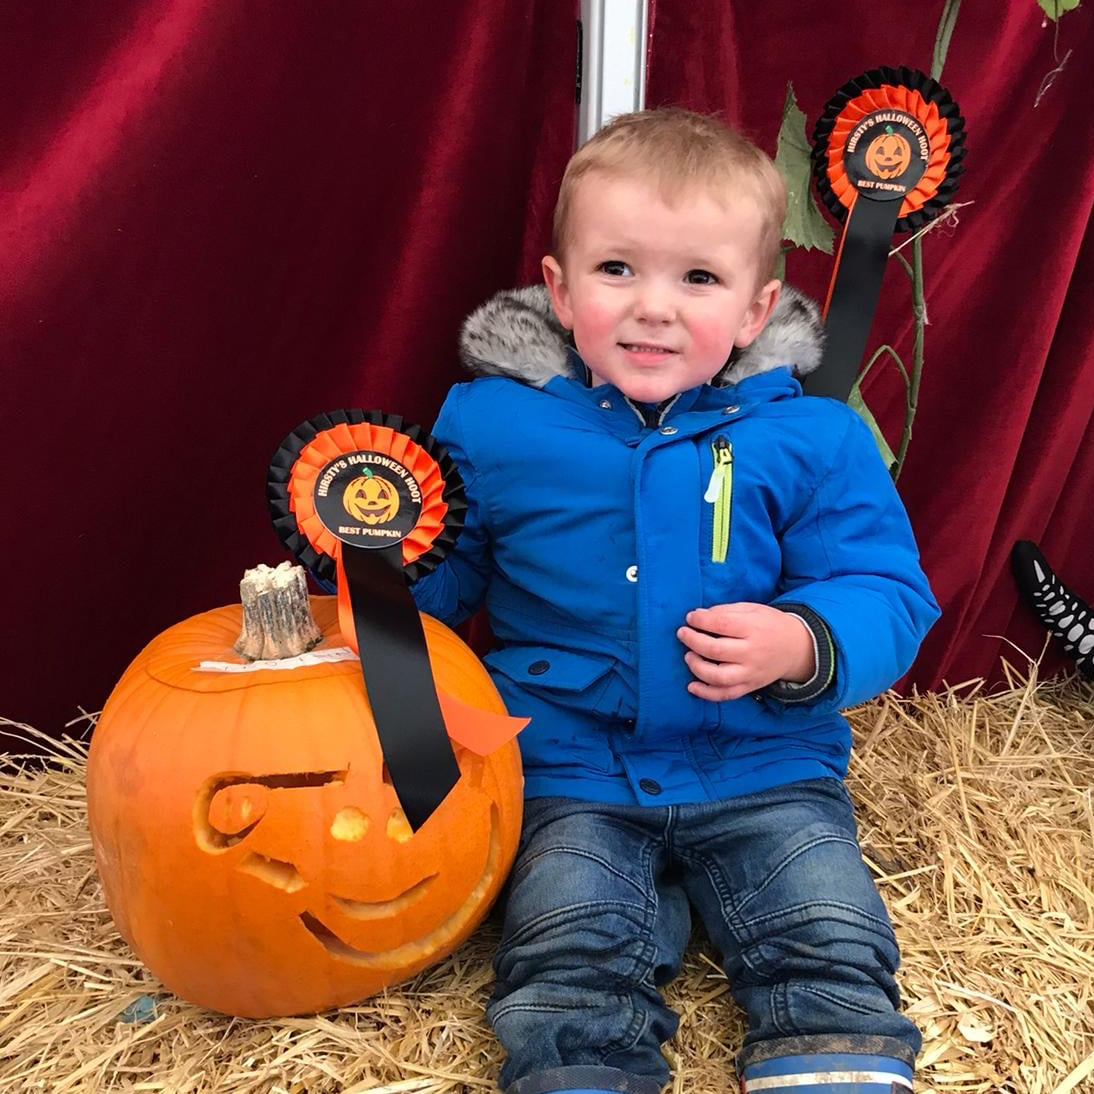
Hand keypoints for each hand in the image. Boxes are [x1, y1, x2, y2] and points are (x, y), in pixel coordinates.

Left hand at [676, 603, 814, 701]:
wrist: (796, 648)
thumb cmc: (769, 625)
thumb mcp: (752, 609)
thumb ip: (724, 611)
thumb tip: (696, 615)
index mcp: (753, 628)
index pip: (721, 624)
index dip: (700, 620)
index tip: (690, 618)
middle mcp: (752, 653)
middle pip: (716, 650)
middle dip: (693, 641)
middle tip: (682, 634)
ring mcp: (750, 673)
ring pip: (718, 676)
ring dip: (697, 667)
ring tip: (688, 656)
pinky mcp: (749, 687)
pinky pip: (726, 695)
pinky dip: (706, 694)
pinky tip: (692, 686)